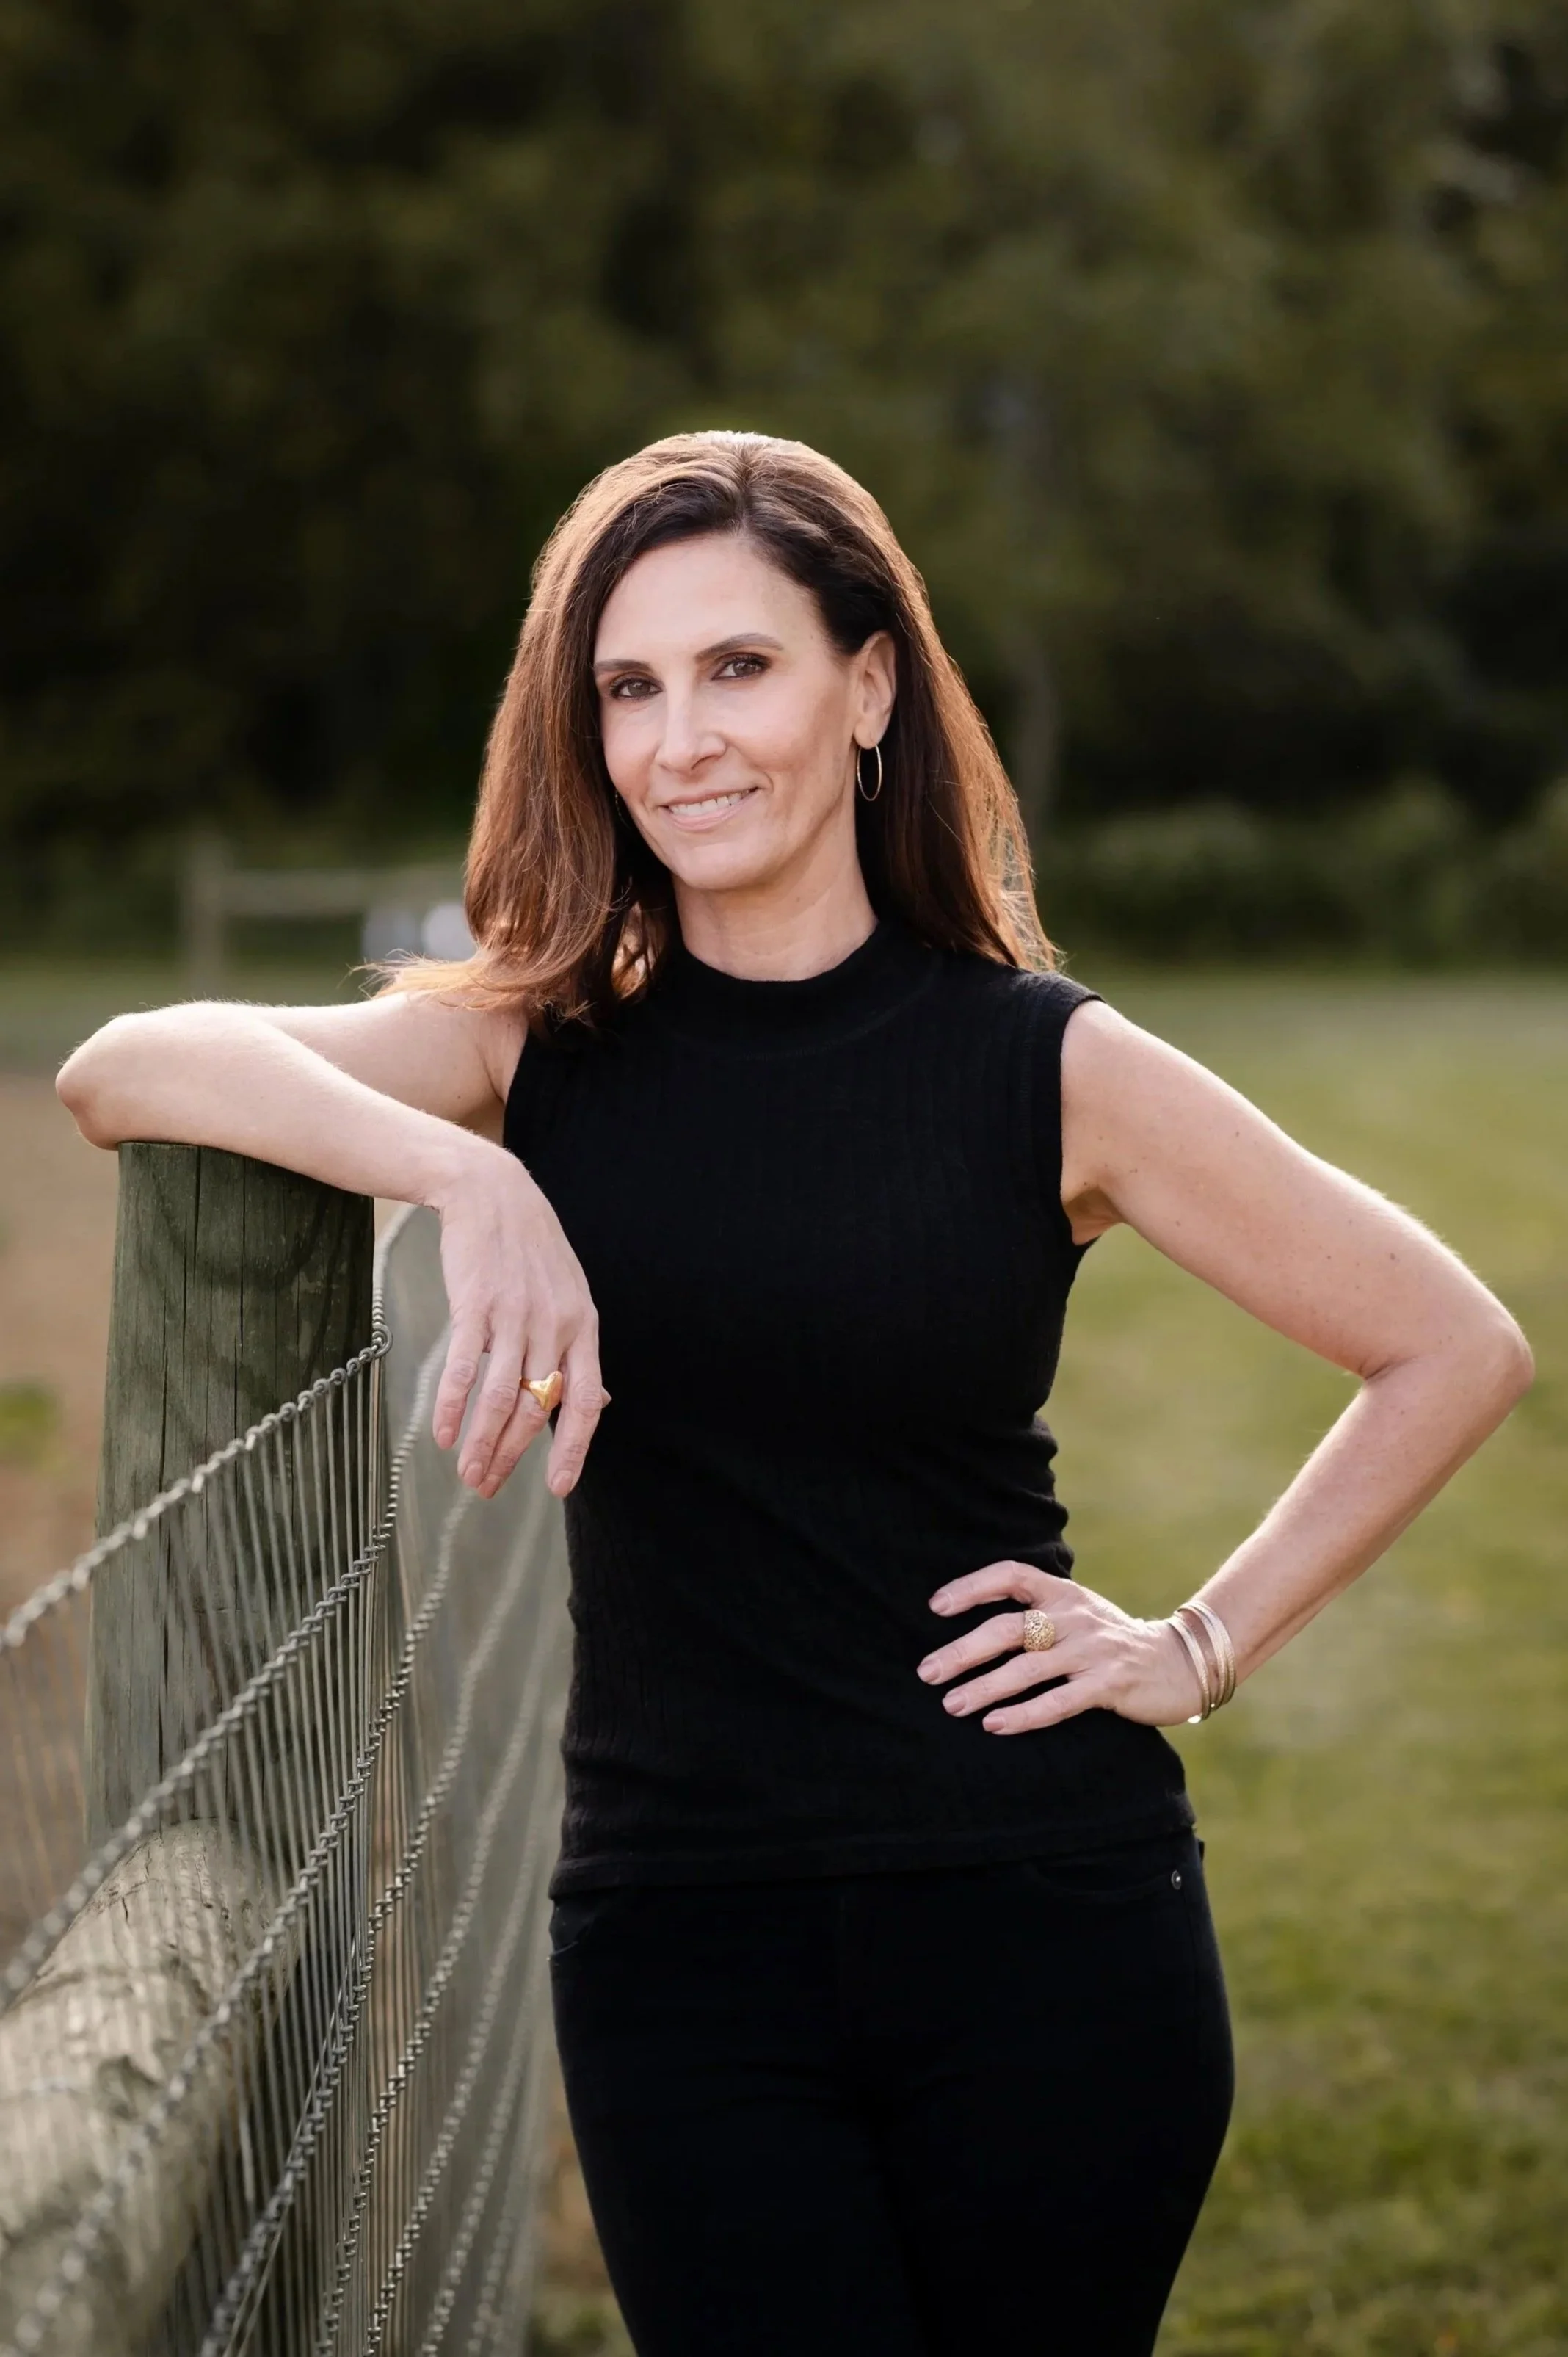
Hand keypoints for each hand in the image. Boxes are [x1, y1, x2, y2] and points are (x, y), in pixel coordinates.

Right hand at [429, 1137, 604, 1499]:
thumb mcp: (570, 1296)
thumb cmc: (529, 1250)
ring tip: (468, 1474)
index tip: (558, 1487)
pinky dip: (453, 1406)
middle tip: (488, 1487)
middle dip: (512, 1456)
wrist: (491, 1191)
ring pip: (503, 1397)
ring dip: (482, 1442)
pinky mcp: (476, 1305)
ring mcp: (516, 1316)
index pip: (587, 1401)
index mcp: (583, 1327)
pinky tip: (442, 1435)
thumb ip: (579, 1351)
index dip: (573, 1448)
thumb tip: (600, 1403)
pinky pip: (463, 1368)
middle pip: (538, 1408)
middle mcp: (555, 1326)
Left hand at [917, 1561, 1203, 1733]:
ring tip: (952, 1704)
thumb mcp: (1077, 1614)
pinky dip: (1025, 1714)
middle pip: (1009, 1627)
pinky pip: (1059, 1700)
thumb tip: (975, 1629)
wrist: (1180, 1663)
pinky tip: (995, 1725)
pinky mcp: (1109, 1684)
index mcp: (1063, 1593)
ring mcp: (1093, 1650)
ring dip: (984, 1687)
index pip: (1011, 1575)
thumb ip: (1038, 1613)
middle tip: (927, 1672)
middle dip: (963, 1650)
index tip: (936, 1607)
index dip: (971, 1587)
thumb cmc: (1112, 1641)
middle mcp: (1075, 1616)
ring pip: (1027, 1667)